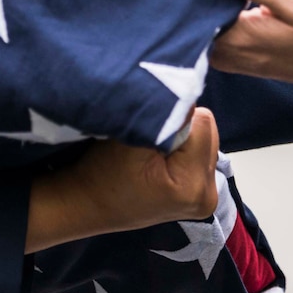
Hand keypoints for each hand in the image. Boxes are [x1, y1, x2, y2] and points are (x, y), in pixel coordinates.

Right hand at [24, 107, 220, 251]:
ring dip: (181, 140)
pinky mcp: (197, 195)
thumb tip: (186, 88)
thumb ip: (166, 115)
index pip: (203, 122)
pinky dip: (181, 152)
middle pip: (208, 131)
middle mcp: (208, 195)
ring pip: (203, 141)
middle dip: (181, 129)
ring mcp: (205, 198)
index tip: (147, 131)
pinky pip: (198, 155)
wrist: (85, 203)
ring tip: (151, 153)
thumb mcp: (132, 138)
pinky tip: (158, 162)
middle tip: (148, 143)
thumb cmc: (102, 173)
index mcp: (195, 186)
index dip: (173, 117)